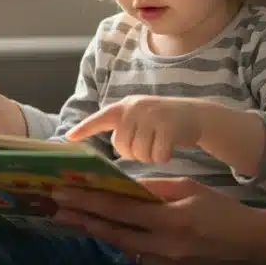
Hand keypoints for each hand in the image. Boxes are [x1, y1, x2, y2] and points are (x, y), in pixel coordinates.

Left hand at [51, 177, 265, 264]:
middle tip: (56, 206)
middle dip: (83, 217)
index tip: (63, 191)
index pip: (120, 208)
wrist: (256, 247)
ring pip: (124, 247)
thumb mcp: (190, 189)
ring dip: (101, 231)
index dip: (88, 199)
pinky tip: (113, 234)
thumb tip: (121, 185)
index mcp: (172, 219)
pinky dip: (127, 245)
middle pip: (113, 232)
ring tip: (78, 217)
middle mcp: (167, 247)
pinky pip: (141, 260)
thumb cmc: (223, 211)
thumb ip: (154, 189)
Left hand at [65, 95, 204, 163]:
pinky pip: (157, 156)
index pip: (100, 118)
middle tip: (147, 144)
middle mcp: (136, 108)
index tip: (68, 138)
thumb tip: (104, 148)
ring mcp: (152, 116)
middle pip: (121, 146)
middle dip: (133, 152)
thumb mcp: (140, 116)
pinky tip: (170, 147)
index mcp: (125, 106)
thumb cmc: (163, 122)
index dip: (84, 128)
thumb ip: (122, 126)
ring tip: (159, 143)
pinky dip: (163, 158)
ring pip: (139, 154)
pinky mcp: (168, 127)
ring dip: (149, 156)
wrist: (197, 114)